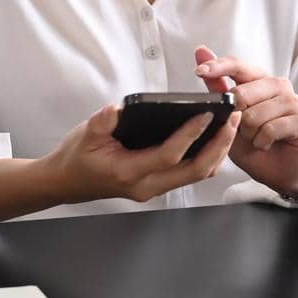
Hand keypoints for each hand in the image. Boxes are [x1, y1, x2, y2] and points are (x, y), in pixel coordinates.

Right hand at [41, 102, 241, 204]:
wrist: (65, 183)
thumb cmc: (75, 158)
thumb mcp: (84, 134)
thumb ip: (102, 122)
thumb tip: (118, 109)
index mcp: (129, 172)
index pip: (169, 155)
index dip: (189, 135)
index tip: (205, 114)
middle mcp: (146, 186)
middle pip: (195, 171)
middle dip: (218, 145)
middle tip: (232, 119)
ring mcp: (154, 189)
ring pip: (197, 175)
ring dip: (217, 152)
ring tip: (229, 126)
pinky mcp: (158, 185)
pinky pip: (189, 174)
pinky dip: (207, 157)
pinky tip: (214, 138)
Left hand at [194, 45, 297, 197]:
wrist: (278, 170)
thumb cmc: (253, 142)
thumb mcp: (229, 117)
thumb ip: (218, 87)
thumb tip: (202, 51)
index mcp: (260, 79)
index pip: (238, 65)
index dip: (218, 67)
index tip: (199, 71)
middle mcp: (278, 85)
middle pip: (242, 94)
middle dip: (234, 118)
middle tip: (242, 130)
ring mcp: (292, 102)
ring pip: (254, 115)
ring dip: (249, 134)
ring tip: (256, 139)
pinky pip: (270, 129)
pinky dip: (262, 142)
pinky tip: (266, 144)